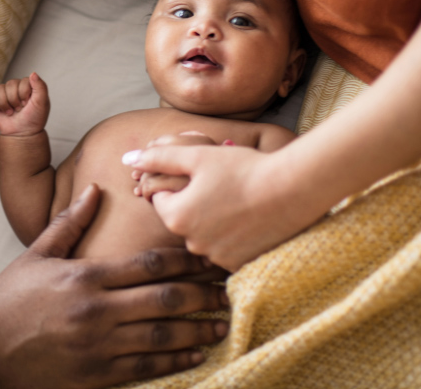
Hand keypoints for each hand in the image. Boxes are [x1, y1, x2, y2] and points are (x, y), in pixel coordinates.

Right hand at [0, 72, 49, 136]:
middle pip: (10, 84)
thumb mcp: (42, 103)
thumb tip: (33, 73)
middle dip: (14, 100)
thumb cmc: (34, 119)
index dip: (24, 94)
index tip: (28, 104)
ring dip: (4, 104)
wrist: (22, 134)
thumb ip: (41, 87)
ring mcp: (4, 93)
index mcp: (28, 85)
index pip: (23, 81)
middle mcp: (15, 87)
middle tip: (19, 109)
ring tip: (10, 112)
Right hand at [0, 184, 228, 387]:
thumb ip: (69, 223)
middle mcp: (97, 310)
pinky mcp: (97, 377)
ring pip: (162, 336)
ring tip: (221, 323)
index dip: (184, 261)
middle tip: (228, 290)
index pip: (147, 264)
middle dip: (201, 294)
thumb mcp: (36, 255)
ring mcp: (99, 346)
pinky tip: (194, 355)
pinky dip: (175, 362)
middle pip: (164, 299)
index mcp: (85, 276)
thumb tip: (94, 189)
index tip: (207, 259)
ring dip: (196, 329)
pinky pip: (146, 369)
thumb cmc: (7, 301)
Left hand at [123, 143, 315, 271]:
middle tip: (223, 185)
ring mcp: (217, 258)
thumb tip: (126, 157)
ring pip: (204, 234)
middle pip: (182, 218)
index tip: (202, 174)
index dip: (180, 183)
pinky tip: (249, 218)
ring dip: (213, 219)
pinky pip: (226, 248)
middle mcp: (191, 243)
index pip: (161, 199)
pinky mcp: (241, 265)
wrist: (293, 189)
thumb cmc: (243, 168)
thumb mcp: (196, 155)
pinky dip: (233, 235)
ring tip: (238, 200)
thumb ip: (158, 157)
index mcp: (175, 216)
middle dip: (195, 202)